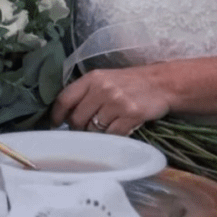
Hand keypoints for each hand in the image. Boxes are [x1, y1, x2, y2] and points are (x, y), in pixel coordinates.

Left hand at [51, 66, 170, 135]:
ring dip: (95, 135)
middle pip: (77, 118)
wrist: (161, 83)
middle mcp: (102, 89)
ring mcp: (116, 102)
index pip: (65, 98)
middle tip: (83, 130)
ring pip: (94, 129)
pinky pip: (112, 135)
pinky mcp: (131, 115)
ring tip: (102, 129)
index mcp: (92, 78)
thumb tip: (66, 114)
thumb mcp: (104, 79)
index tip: (55, 125)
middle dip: (77, 128)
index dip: (56, 115)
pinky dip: (111, 138)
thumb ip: (86, 93)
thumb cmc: (128, 83)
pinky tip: (116, 132)